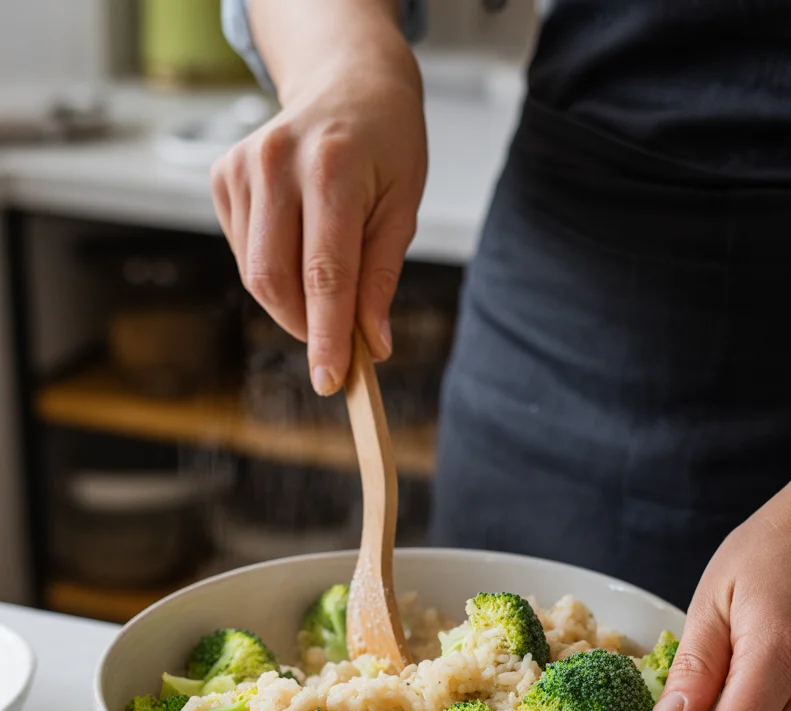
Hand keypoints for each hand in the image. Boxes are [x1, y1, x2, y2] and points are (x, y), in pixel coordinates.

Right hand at [211, 19, 425, 394]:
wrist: (347, 83)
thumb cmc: (385, 145)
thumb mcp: (402, 207)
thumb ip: (381, 279)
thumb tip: (371, 345)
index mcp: (333, 169)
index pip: (325, 274)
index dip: (326, 336)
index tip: (330, 381)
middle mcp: (277, 163)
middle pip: (275, 281)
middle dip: (306, 326)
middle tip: (336, 343)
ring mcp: (242, 168)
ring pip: (255, 274)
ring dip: (292, 301)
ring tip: (326, 279)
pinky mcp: (222, 177)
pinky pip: (244, 254)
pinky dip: (274, 271)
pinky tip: (299, 242)